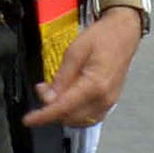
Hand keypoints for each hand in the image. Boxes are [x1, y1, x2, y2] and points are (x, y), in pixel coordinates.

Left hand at [28, 5, 141, 128]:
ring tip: (56, 91)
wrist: (124, 32)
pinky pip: (88, 117)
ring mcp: (108, 102)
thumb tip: (48, 97)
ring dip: (62, 111)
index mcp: (95, 84)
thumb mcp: (75, 50)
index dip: (43, 115)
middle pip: (69, 117)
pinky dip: (74, 112)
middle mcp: (104, 98)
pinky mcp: (109, 102)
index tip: (29, 120)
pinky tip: (68, 98)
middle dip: (51, 108)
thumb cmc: (103, 36)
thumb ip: (61, 77)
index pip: (64, 107)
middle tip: (43, 89)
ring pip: (78, 120)